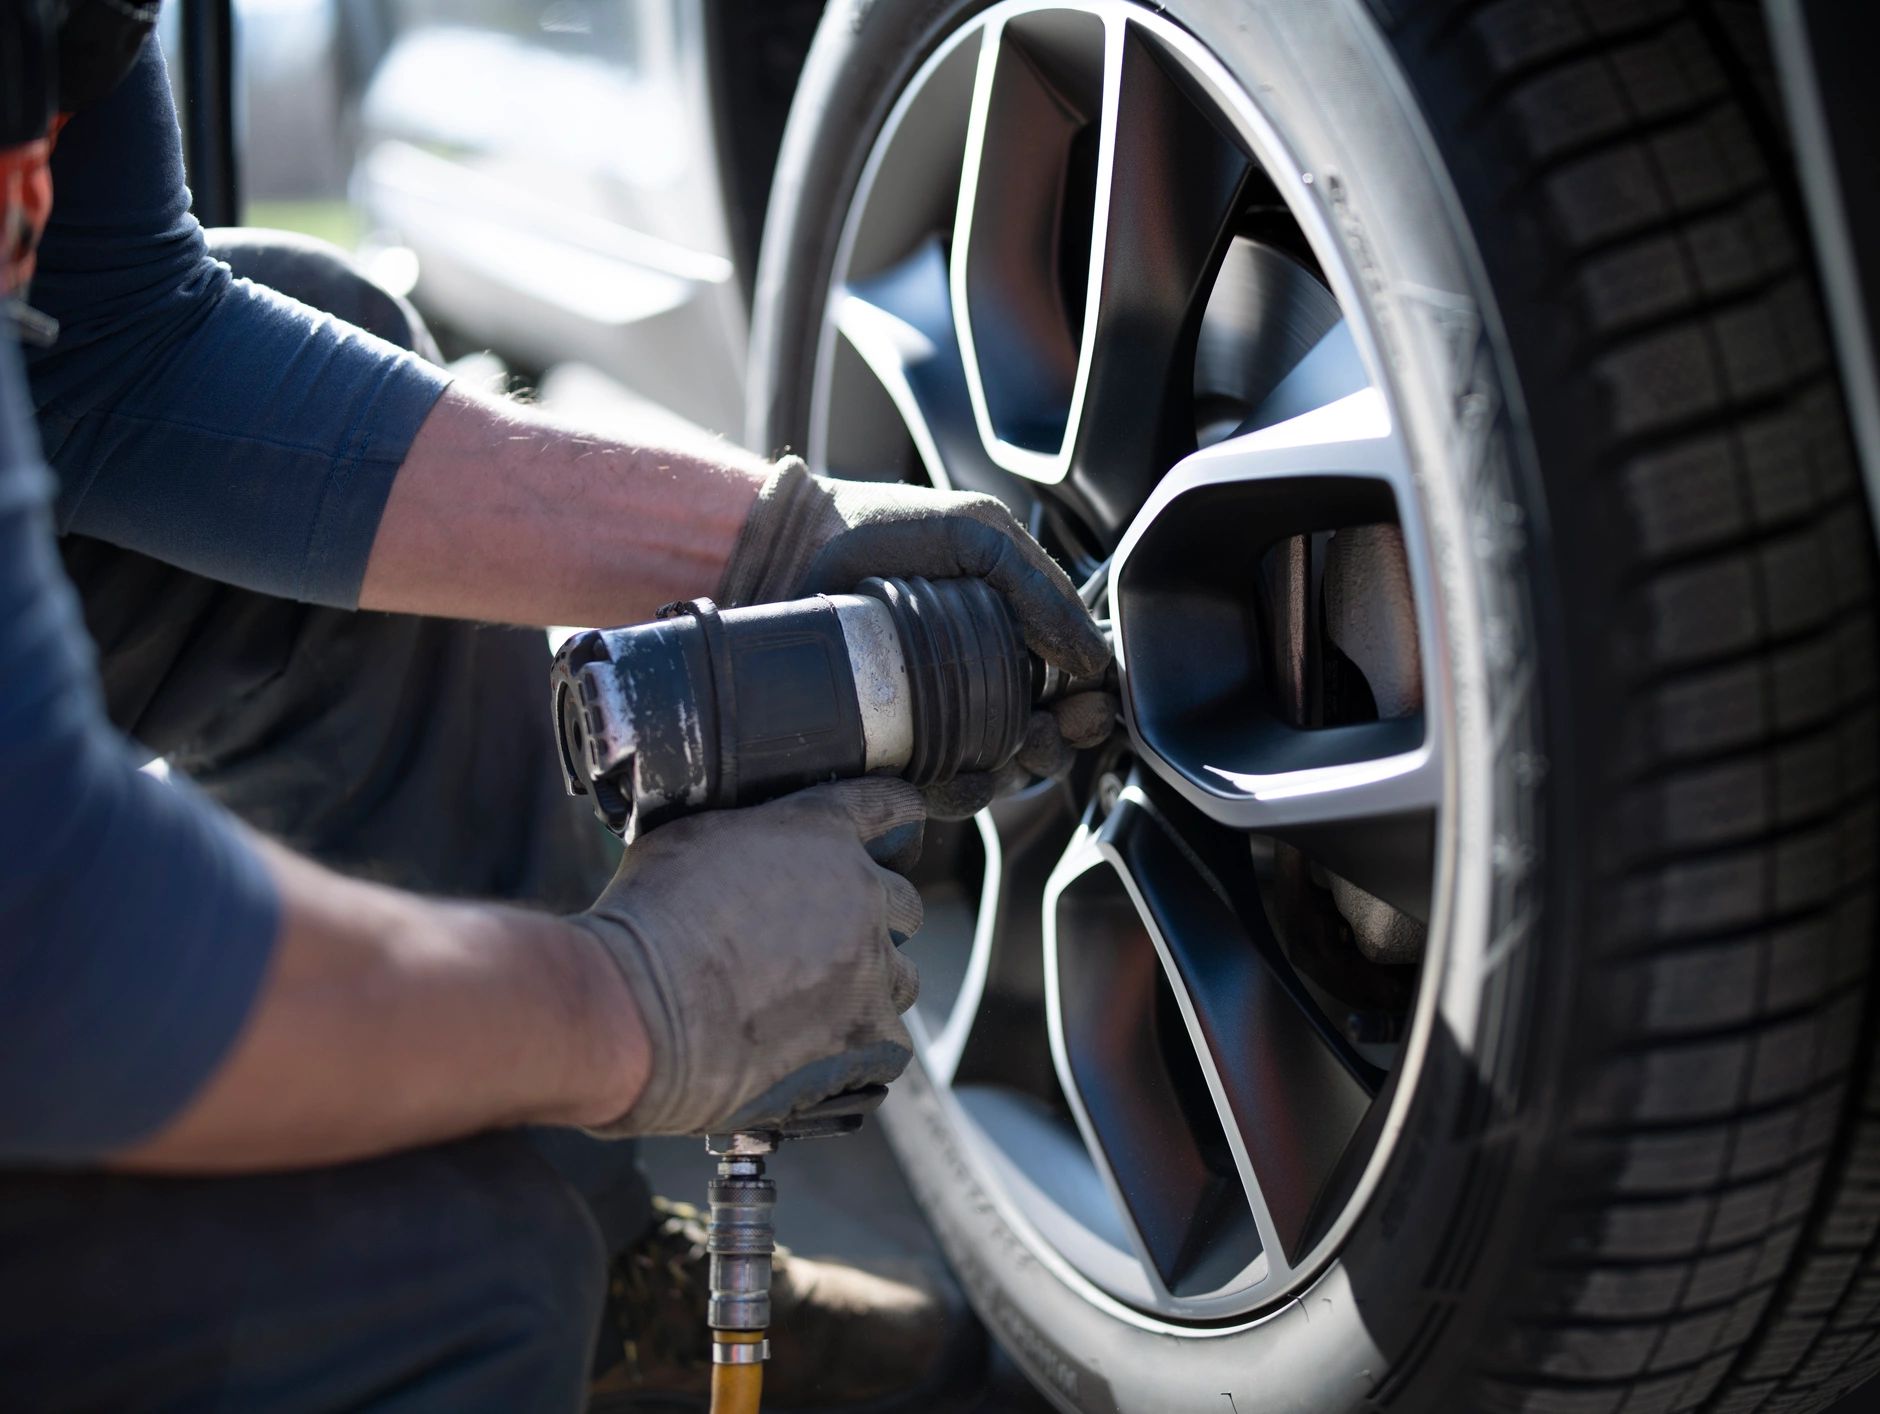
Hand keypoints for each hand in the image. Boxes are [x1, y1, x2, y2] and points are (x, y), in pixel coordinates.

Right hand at [572, 778, 926, 1136]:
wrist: (634, 1009)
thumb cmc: (646, 922)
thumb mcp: (687, 838)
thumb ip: (746, 834)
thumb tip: (746, 847)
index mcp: (822, 834)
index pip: (891, 809)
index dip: (897, 823)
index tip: (896, 835)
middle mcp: (862, 893)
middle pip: (905, 903)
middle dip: (873, 920)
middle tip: (823, 943)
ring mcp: (870, 968)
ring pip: (901, 977)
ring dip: (868, 987)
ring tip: (814, 1006)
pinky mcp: (866, 1036)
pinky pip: (889, 1044)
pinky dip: (859, 1051)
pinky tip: (818, 1053)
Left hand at [718, 458, 1116, 814]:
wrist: (793, 547)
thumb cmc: (884, 529)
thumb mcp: (977, 535)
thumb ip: (1039, 588)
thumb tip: (1094, 659)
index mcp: (1010, 637)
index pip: (1067, 690)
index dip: (1086, 707)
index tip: (1087, 707)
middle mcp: (976, 685)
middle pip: (1040, 742)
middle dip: (1056, 745)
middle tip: (1047, 730)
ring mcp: (932, 722)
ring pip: (996, 776)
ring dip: (1017, 774)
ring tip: (1010, 749)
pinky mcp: (887, 752)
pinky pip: (933, 795)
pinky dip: (956, 796)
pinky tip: (960, 779)